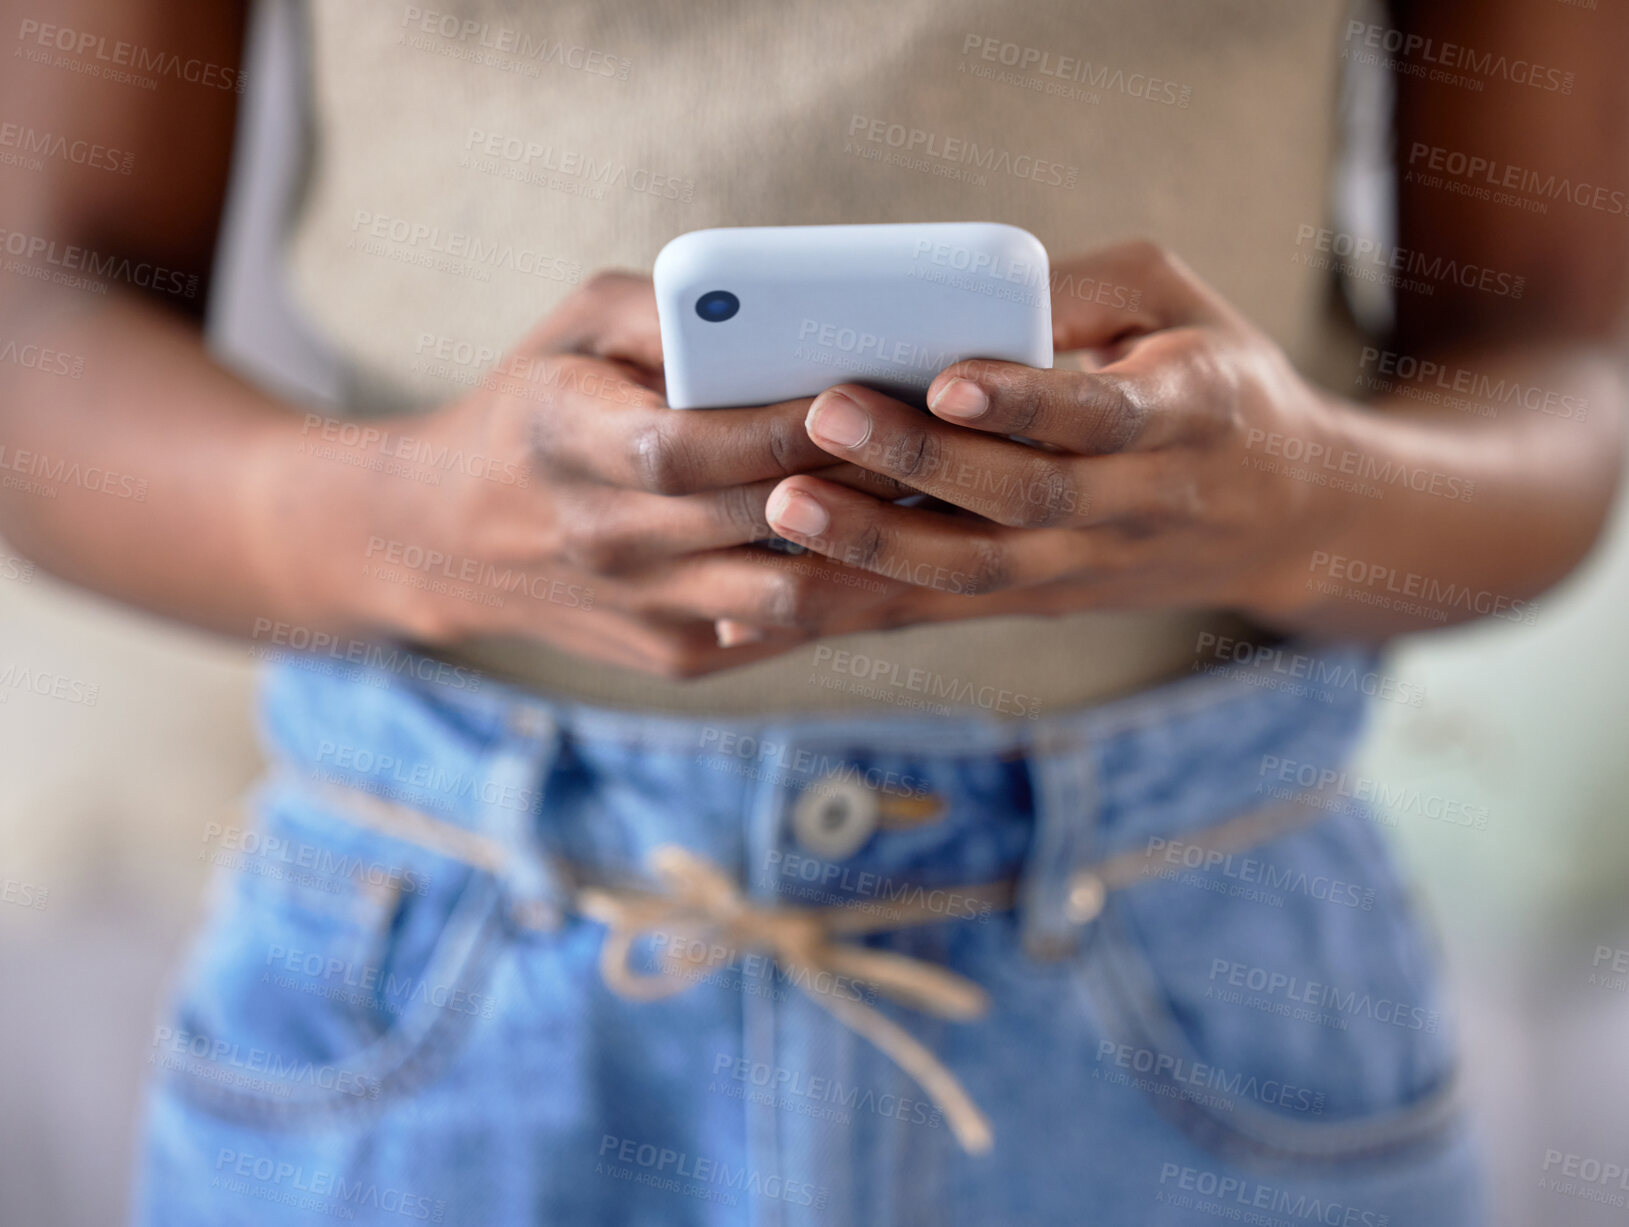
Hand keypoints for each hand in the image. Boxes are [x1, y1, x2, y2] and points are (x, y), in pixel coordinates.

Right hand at [275, 272, 920, 677]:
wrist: (454, 540)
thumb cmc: (533, 407)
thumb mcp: (575, 328)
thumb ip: (667, 310)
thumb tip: (779, 308)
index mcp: (567, 438)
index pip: (688, 446)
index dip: (781, 428)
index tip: (862, 390)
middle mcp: (603, 537)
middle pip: (759, 518)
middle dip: (859, 478)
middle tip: (943, 437)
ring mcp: (642, 609)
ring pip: (788, 593)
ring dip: (871, 550)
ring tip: (934, 497)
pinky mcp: (675, 656)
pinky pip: (780, 625)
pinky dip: (841, 586)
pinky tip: (890, 544)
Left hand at [758, 241, 1359, 624]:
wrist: (1286, 515)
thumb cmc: (1214, 380)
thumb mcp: (1176, 302)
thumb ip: (1077, 288)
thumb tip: (956, 285)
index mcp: (1189, 412)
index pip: (1104, 413)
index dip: (1027, 402)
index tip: (949, 375)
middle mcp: (1139, 502)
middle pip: (1025, 499)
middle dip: (921, 463)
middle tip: (823, 414)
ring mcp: (1087, 566)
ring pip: (977, 573)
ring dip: (876, 549)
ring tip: (785, 511)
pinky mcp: (1041, 600)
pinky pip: (944, 613)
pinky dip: (860, 612)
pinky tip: (776, 603)